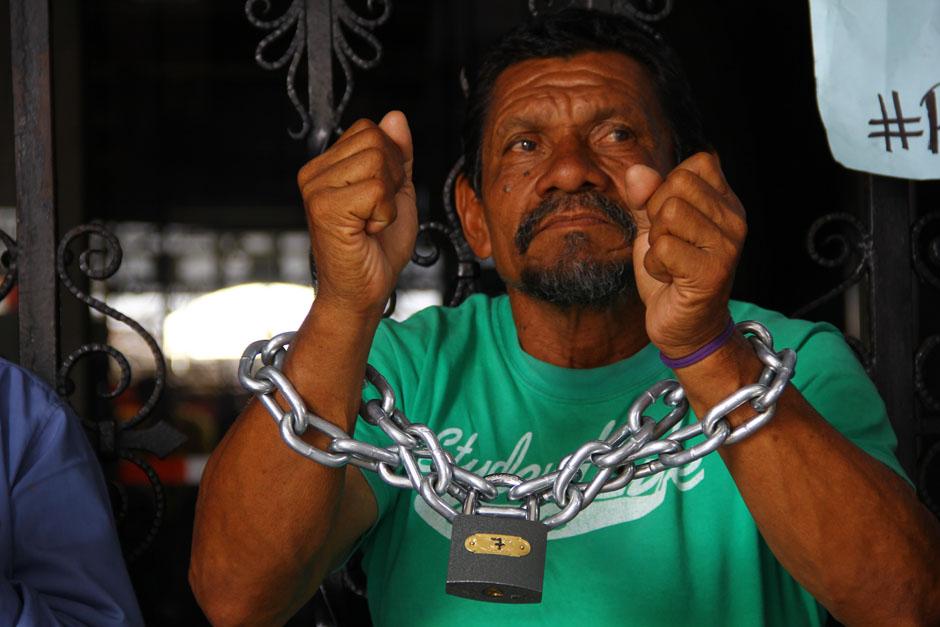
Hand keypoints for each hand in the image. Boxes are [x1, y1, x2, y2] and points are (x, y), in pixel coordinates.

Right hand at [297, 111, 417, 315]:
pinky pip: (375, 189)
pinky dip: (383, 214)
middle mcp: (314, 173)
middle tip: (376, 214)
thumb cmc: (377, 249)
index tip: (380, 199)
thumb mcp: (397, 192)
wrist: (364, 291)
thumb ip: (398, 154)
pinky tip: (367, 232)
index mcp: (327, 165)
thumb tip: (395, 116)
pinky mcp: (324, 208)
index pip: (370, 129)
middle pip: (376, 141)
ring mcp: (315, 189)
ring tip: (370, 223)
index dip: (391, 163)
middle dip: (392, 179)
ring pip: (377, 162)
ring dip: (388, 199)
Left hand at [621, 152, 746, 358]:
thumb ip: (644, 197)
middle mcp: (734, 219)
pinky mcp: (714, 271)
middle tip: (669, 245)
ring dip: (656, 242)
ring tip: (670, 262)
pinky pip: (664, 247)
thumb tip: (635, 170)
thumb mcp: (653, 227)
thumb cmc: (671, 274)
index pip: (696, 163)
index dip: (667, 187)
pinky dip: (655, 265)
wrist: (684, 327)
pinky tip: (671, 279)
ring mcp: (728, 245)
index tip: (671, 220)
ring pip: (670, 213)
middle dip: (657, 215)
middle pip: (678, 184)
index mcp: (725, 203)